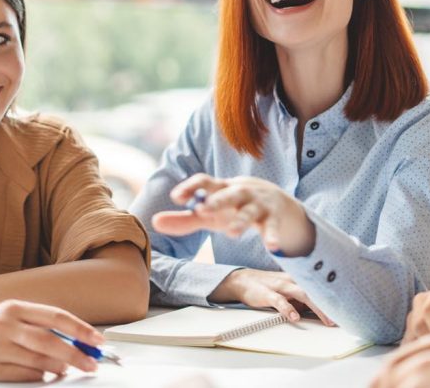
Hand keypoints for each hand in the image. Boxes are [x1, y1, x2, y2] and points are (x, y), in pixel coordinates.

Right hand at [0, 300, 104, 381]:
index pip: (56, 317)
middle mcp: (6, 325)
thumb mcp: (11, 315)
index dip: (81, 329)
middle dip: (76, 354)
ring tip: (68, 369)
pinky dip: (40, 377)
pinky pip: (23, 376)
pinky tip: (46, 376)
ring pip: (39, 361)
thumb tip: (74, 341)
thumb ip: (39, 324)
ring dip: (59, 368)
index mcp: (15, 307)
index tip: (98, 340)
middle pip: (50, 341)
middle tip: (92, 364)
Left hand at [151, 174, 314, 256]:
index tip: (176, 197)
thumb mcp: (210, 213)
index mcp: (221, 189)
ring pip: (250, 211)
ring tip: (232, 234)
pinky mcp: (273, 218)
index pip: (204, 182)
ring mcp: (258, 204)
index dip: (190, 187)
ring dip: (242, 221)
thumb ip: (184, 219)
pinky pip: (272, 227)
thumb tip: (153, 222)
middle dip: (217, 200)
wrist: (276, 202)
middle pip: (228, 194)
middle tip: (201, 210)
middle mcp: (240, 193)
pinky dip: (273, 236)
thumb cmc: (234, 208)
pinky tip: (272, 248)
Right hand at [210, 268, 333, 325]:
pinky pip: (279, 301)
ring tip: (327, 320)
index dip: (334, 298)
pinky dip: (288, 309)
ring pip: (302, 294)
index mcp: (299, 279)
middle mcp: (292, 280)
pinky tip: (294, 317)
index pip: (320, 288)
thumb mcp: (288, 291)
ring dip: (316, 307)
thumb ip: (302, 299)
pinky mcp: (267, 293)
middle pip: (315, 291)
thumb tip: (321, 311)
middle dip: (330, 305)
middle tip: (341, 318)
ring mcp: (280, 286)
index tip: (347, 310)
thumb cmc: (268, 287)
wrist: (243, 280)